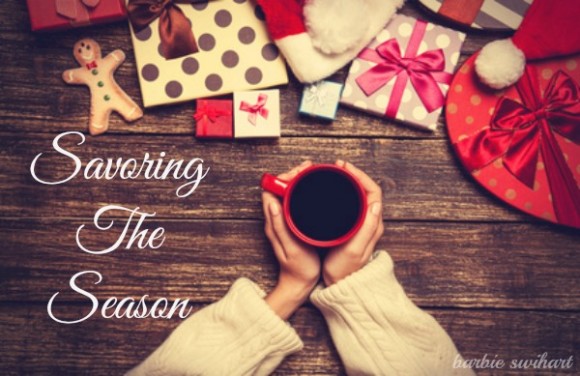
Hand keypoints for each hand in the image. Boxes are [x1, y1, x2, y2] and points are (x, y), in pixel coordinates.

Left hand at [263, 161, 320, 319]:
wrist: (299, 285)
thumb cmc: (299, 269)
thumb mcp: (292, 248)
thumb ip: (281, 225)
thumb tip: (272, 202)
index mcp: (273, 223)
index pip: (271, 191)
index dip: (284, 177)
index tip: (300, 172)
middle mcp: (275, 220)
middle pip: (279, 189)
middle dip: (293, 175)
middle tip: (310, 169)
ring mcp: (282, 222)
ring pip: (286, 194)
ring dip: (297, 181)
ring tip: (312, 174)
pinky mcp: (290, 225)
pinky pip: (292, 202)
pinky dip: (301, 192)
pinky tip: (312, 190)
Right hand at [322, 160, 383, 285]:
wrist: (339, 285)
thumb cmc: (344, 270)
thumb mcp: (354, 250)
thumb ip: (366, 228)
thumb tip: (375, 204)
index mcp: (372, 224)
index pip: (373, 191)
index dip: (360, 176)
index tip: (345, 168)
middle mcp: (369, 222)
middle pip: (366, 189)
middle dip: (353, 174)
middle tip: (337, 166)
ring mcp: (361, 225)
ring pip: (359, 195)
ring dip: (348, 181)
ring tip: (334, 173)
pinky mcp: (351, 227)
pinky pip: (351, 203)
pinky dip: (343, 192)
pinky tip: (332, 191)